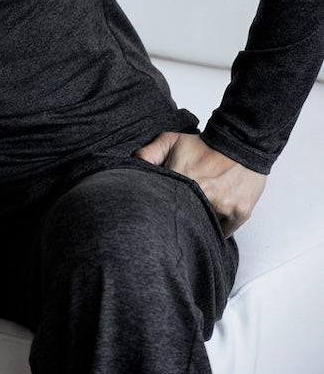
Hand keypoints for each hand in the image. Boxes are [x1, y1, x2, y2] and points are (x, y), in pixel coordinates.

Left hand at [135, 131, 266, 235]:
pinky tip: (216, 214)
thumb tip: (133, 165)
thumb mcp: (171, 141)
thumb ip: (149, 153)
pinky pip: (224, 232)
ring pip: (206, 228)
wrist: (240, 142)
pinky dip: (218, 227)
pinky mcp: (239, 213)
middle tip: (182, 215)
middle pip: (187, 221)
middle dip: (183, 220)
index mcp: (182, 178)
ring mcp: (223, 206)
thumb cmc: (204, 145)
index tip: (165, 212)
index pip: (164, 207)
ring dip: (202, 224)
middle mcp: (203, 194)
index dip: (164, 211)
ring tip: (202, 211)